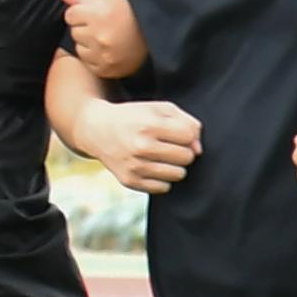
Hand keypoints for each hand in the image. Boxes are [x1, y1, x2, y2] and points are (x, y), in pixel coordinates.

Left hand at [57, 0, 147, 78]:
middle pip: (74, 31)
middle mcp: (99, 35)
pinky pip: (87, 63)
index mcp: (98, 14)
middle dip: (85, 28)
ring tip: (107, 38)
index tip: (96, 14)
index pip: (70, 15)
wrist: (155, 36)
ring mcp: (102, 54)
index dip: (81, 13)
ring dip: (88, 44)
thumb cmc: (129, 14)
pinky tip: (108, 50)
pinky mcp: (106, 68)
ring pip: (79, 48)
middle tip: (104, 27)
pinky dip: (94, 58)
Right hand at [81, 97, 202, 194]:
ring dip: (174, 166)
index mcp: (149, 125)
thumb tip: (198, 150)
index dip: (187, 134)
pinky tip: (151, 167)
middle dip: (182, 151)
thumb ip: (187, 123)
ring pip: (178, 174)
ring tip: (161, 156)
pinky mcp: (130, 181)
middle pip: (187, 157)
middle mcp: (141, 147)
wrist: (97, 130)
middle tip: (168, 145)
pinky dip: (162, 178)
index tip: (175, 132)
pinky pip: (164, 188)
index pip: (189, 136)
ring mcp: (135, 166)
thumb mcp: (160, 108)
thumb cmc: (135, 117)